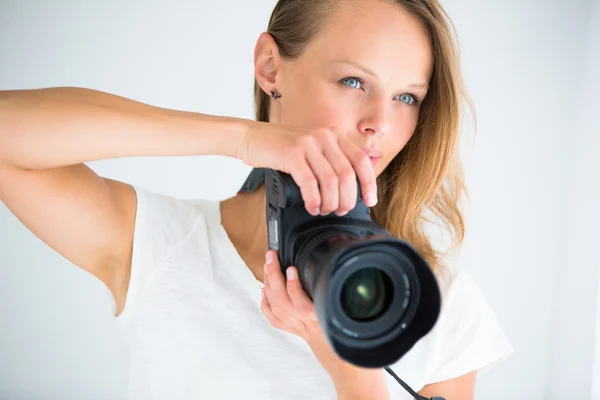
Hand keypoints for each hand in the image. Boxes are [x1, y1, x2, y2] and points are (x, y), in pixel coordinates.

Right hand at [237, 121, 377, 215]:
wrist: (251, 137)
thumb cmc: (280, 147)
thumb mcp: (311, 147)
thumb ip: (330, 159)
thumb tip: (351, 185)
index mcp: (333, 134)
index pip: (361, 160)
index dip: (369, 183)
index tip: (370, 201)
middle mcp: (324, 136)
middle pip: (347, 174)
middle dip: (347, 199)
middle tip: (340, 211)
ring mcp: (308, 143)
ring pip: (330, 181)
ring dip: (330, 202)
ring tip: (325, 210)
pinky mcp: (291, 153)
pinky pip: (310, 183)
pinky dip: (313, 200)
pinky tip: (312, 207)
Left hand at [260, 250, 389, 399]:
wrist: (354, 372)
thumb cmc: (357, 346)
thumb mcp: (359, 316)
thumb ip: (351, 297)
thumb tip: (349, 274)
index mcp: (323, 322)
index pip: (302, 304)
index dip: (293, 285)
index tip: (291, 268)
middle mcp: (308, 326)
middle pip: (282, 301)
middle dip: (273, 277)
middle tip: (271, 257)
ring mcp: (301, 329)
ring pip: (277, 308)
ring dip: (269, 285)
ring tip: (268, 267)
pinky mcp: (299, 332)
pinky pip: (277, 319)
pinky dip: (267, 304)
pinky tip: (265, 291)